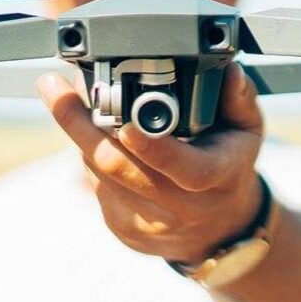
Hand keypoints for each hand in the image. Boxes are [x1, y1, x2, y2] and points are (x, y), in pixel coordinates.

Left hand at [38, 63, 264, 263]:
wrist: (218, 231)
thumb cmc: (229, 169)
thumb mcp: (247, 132)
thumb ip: (238, 98)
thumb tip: (228, 70)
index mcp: (215, 179)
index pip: (185, 168)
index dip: (152, 147)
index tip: (124, 122)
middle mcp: (179, 208)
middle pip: (117, 166)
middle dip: (79, 123)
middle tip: (53, 86)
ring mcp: (147, 224)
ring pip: (98, 171)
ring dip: (81, 132)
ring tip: (68, 98)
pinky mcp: (122, 230)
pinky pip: (95, 184)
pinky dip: (92, 155)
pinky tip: (99, 138)